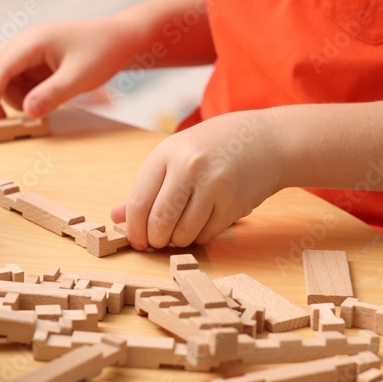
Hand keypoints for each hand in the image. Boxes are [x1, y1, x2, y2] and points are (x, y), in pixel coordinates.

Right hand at [0, 16, 142, 118]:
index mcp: (31, 41)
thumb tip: (27, 111)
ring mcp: (28, 52)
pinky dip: (25, 94)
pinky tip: (48, 98)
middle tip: (8, 122)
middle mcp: (24, 43)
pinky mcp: (35, 61)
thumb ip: (52, 94)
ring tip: (46, 104)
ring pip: (3, 78)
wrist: (120, 38)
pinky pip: (18, 81)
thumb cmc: (103, 51)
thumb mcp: (80, 77)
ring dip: (14, 97)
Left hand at [111, 111, 283, 249]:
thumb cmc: (213, 148)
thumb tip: (116, 217)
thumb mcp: (174, 156)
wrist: (265, 140)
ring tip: (182, 228)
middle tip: (157, 241)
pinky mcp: (235, 203)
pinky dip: (200, 236)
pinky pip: (206, 235)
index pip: (139, 203)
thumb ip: (145, 188)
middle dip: (154, 240)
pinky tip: (204, 221)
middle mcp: (189, 167)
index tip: (137, 240)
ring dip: (178, 240)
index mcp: (166, 154)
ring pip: (183, 234)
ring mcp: (214, 185)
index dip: (134, 230)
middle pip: (159, 223)